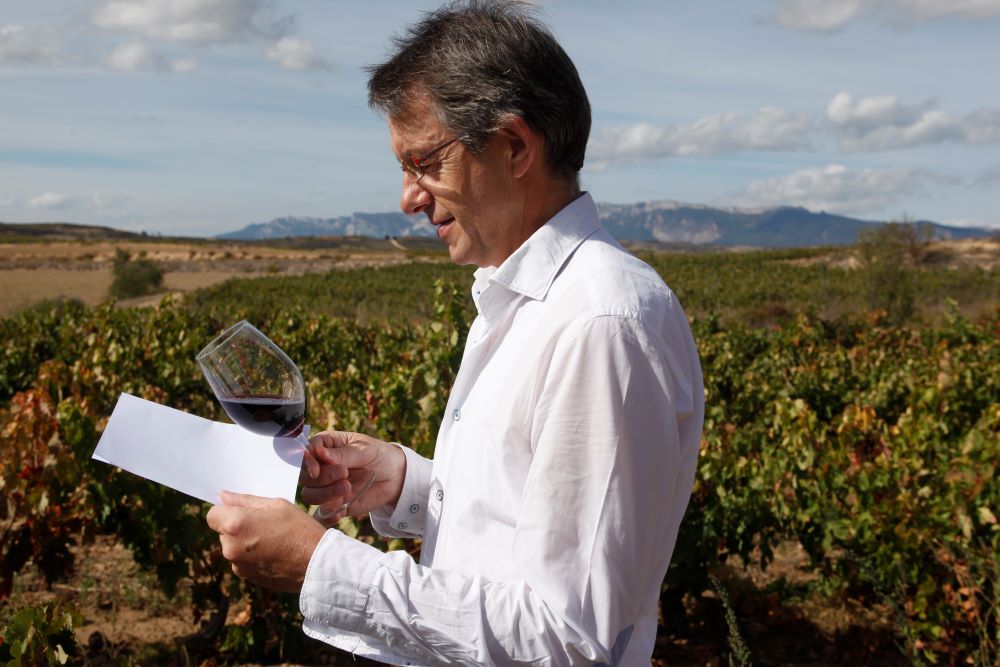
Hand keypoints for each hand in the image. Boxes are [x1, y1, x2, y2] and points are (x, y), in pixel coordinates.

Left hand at [206, 491, 325, 592]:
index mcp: (235, 524)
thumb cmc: (299, 528)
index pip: (212, 514)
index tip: (244, 512)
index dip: (226, 511)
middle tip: (266, 524)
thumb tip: (223, 497)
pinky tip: (274, 553)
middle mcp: (230, 546)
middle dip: (238, 526)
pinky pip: (242, 560)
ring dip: (245, 542)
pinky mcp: (246, 576)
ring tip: (273, 540)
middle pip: (223, 531)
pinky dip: (252, 556)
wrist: (316, 564)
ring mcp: (237, 564)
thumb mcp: (276, 505)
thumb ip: (246, 501)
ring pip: (233, 546)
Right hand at [300, 430, 405, 525]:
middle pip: (304, 476)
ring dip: (325, 494)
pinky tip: (340, 512)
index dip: (306, 462)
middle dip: (322, 478)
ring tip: (348, 487)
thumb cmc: (379, 455)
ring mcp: (326, 487)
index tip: (317, 470)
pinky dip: (327, 515)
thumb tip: (319, 452)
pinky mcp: (333, 504)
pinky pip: (321, 514)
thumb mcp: (365, 450)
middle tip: (344, 474)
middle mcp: (322, 467)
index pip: (305, 452)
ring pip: (309, 495)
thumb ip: (342, 454)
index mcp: (326, 446)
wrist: (395, 477)